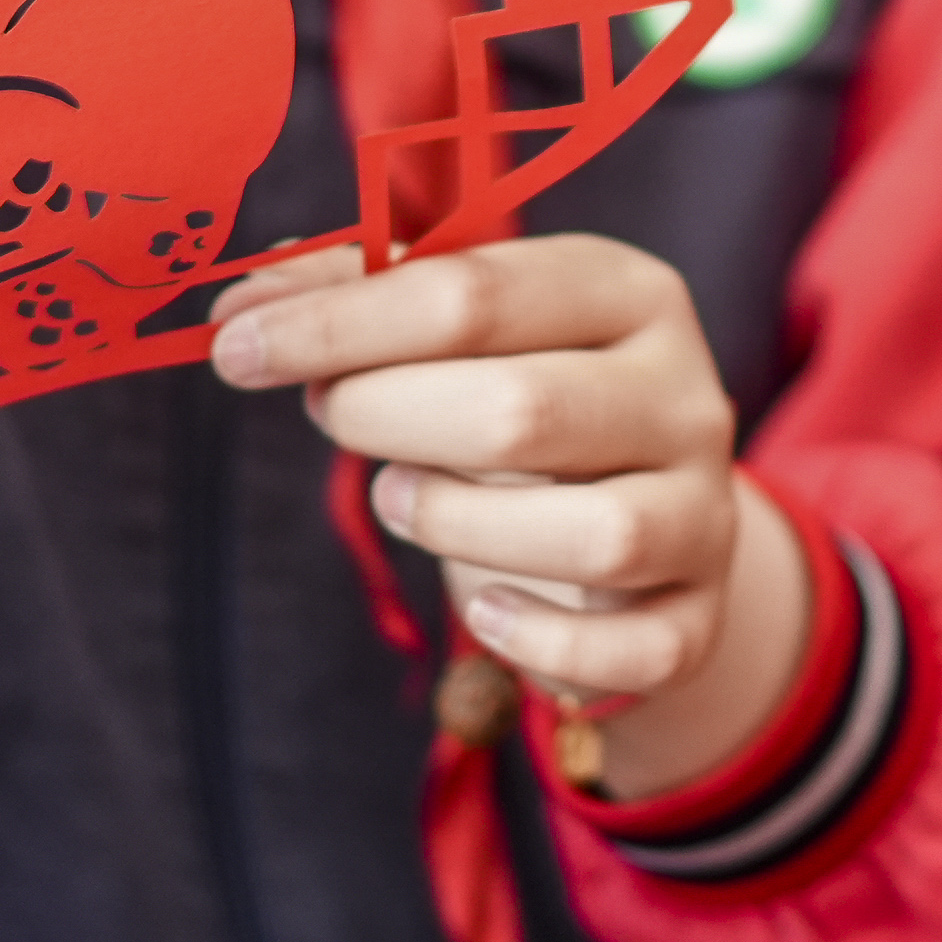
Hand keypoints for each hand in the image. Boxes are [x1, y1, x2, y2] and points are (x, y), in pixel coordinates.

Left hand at [209, 235, 808, 796]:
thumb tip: (243, 298)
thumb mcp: (470, 331)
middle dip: (386, 416)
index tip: (235, 345)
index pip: (475, 293)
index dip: (339, 323)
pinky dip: (539, 641)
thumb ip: (361, 299)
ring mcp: (705, 510)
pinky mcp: (703, 615)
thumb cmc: (531, 399)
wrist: (652, 512)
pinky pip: (632, 650)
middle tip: (330, 416)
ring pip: (595, 535)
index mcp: (626, 292)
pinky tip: (481, 610)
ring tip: (399, 496)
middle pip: (524, 409)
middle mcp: (683, 394)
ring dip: (457, 524)